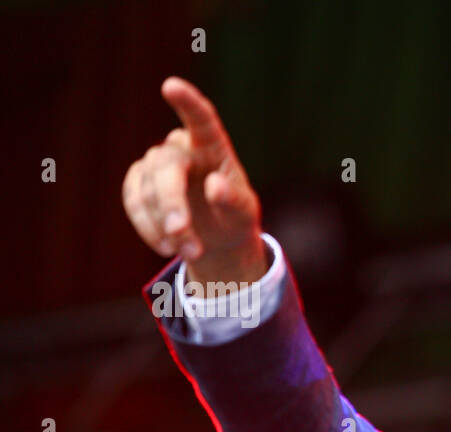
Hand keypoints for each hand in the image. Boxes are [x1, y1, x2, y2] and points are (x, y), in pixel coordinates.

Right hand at [122, 76, 265, 285]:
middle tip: (185, 239)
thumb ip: (233, 200)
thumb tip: (214, 186)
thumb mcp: (243, 213)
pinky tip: (166, 247)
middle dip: (172, 206)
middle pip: (165, 168)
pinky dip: (148, 227)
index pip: (201, 120)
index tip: (171, 86)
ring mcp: (156, 164)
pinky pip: (133, 201)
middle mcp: (181, 148)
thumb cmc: (234, 216)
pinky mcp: (138, 182)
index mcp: (213, 147)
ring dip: (164, 226)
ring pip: (146, 189)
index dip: (187, 103)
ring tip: (190, 252)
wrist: (217, 236)